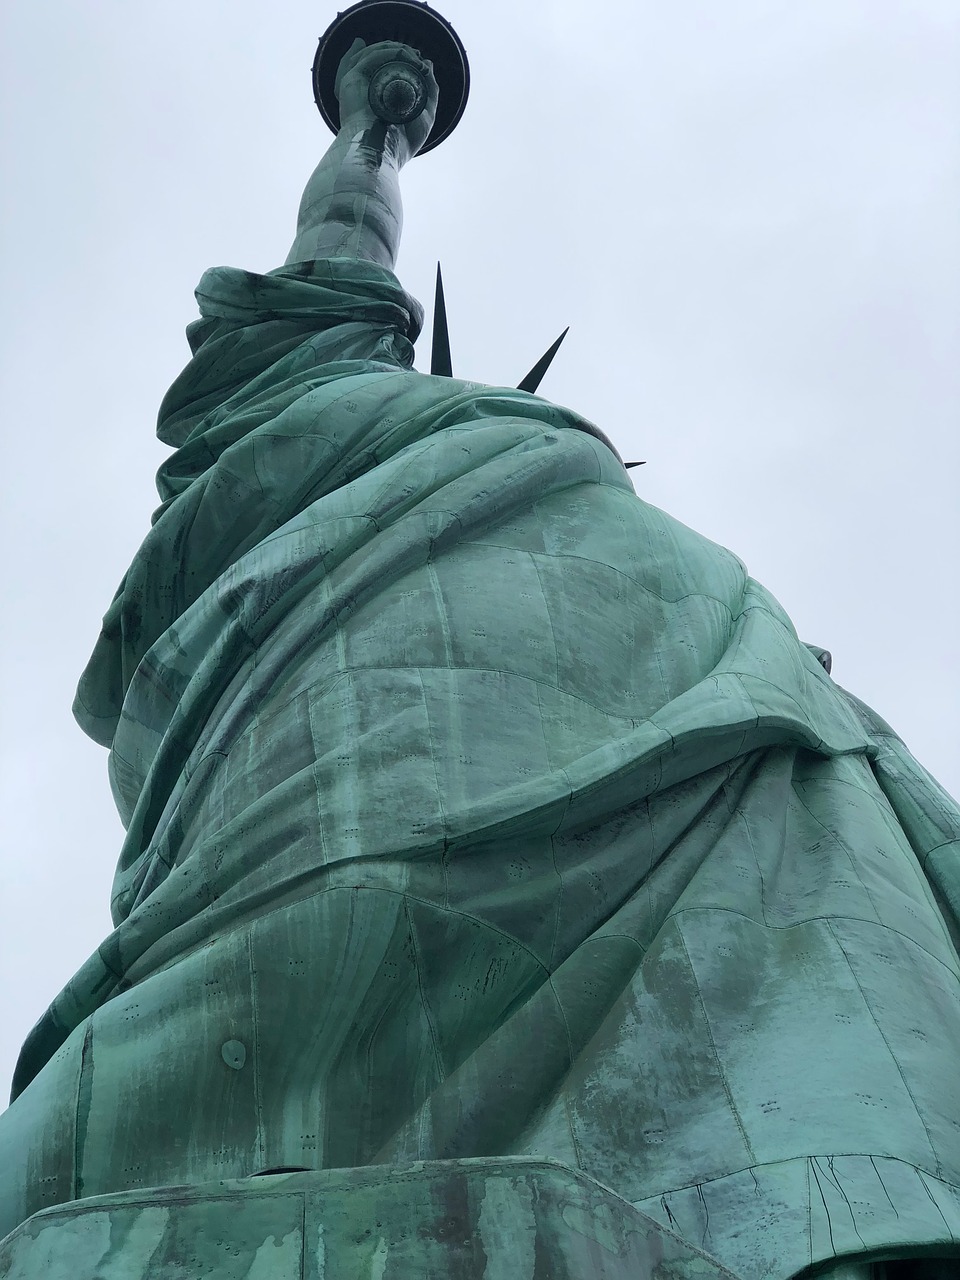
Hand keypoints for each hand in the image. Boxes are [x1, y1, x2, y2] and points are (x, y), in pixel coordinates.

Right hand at [335, 39, 439, 159]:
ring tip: (414, 56)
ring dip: (396, 49)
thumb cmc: (402, 143)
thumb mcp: (424, 115)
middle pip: (379, 57)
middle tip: (418, 56)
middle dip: (400, 51)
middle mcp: (365, 88)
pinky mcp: (351, 80)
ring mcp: (357, 83)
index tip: (421, 61)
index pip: (385, 67)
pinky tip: (403, 55)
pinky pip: (369, 57)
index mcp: (377, 96)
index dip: (402, 59)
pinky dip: (388, 52)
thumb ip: (429, 91)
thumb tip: (428, 62)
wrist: (384, 155)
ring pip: (374, 53)